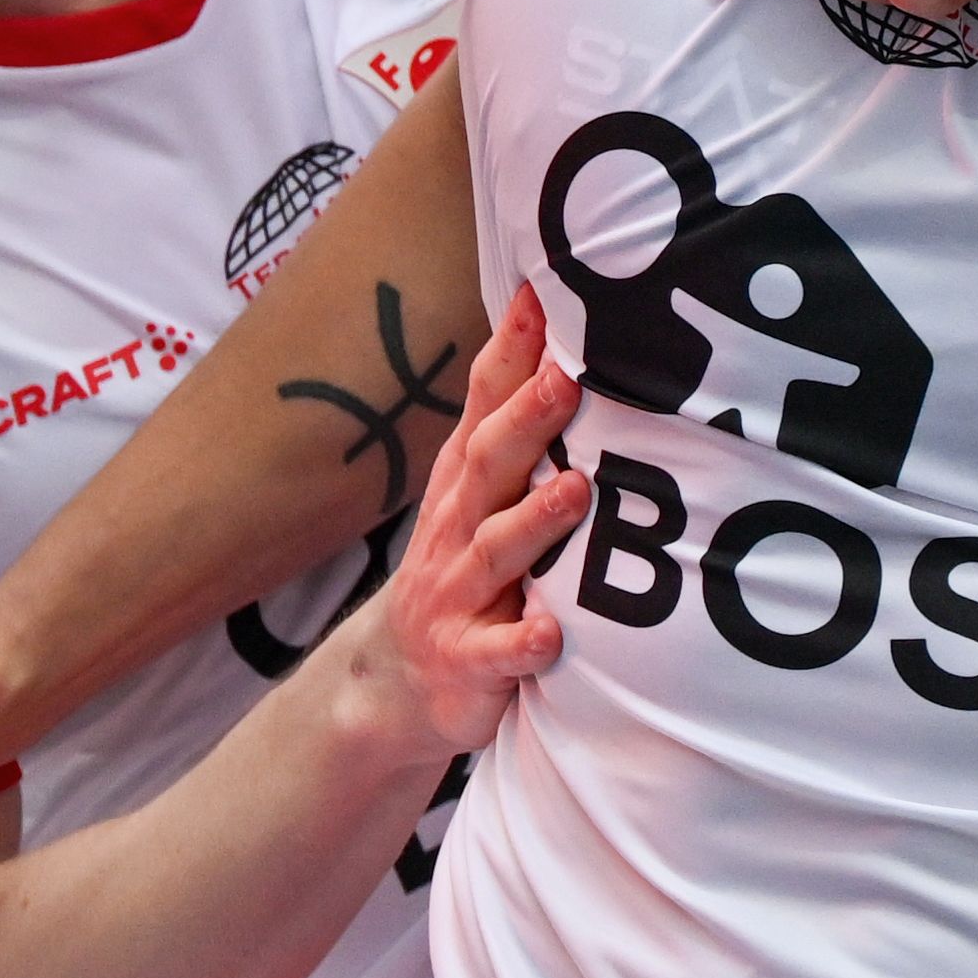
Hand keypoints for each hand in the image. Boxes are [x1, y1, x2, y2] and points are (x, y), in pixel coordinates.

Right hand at [375, 295, 587, 751]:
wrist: (400, 682)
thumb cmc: (462, 569)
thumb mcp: (479, 495)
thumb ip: (515, 426)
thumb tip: (561, 338)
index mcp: (466, 482)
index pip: (485, 404)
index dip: (511, 351)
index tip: (541, 295)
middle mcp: (458, 528)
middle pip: (490, 466)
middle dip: (527, 421)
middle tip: (569, 379)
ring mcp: (459, 595)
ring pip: (497, 552)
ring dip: (535, 522)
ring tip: (576, 490)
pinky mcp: (469, 661)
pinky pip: (498, 653)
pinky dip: (523, 642)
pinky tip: (552, 634)